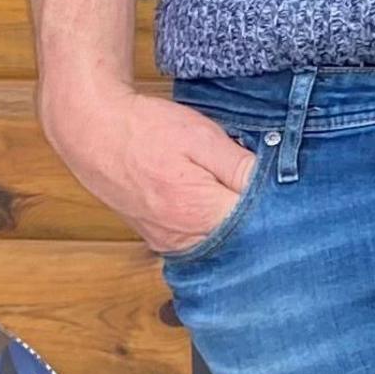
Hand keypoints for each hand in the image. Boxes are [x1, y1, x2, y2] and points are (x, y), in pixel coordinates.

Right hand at [41, 78, 257, 255]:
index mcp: (200, 213)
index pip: (259, 223)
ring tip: (234, 188)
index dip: (276, 201)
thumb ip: (241, 167)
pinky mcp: (158, 239)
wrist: (92, 132)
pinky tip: (214, 200)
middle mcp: (184, 239)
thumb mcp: (202, 136)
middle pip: (240, 239)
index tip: (282, 184)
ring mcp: (168, 243)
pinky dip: (212, 225)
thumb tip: (278, 185)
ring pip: (219, 241)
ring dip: (233, 221)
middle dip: (258, 214)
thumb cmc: (145, 130)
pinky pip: (198, 240)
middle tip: (266, 185)